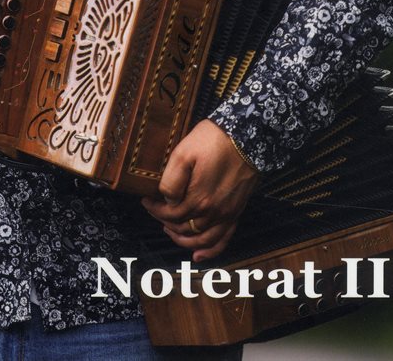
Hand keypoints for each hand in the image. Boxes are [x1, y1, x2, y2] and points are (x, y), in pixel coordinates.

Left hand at [142, 120, 258, 262]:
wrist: (247, 136)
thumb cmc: (214, 141)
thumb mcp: (184, 152)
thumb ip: (172, 180)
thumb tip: (168, 200)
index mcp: (197, 198)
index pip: (169, 214)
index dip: (154, 209)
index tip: (146, 200)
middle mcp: (212, 212)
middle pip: (183, 228)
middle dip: (165, 222)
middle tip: (156, 211)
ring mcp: (226, 214)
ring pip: (200, 240)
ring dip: (183, 240)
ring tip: (170, 231)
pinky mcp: (236, 212)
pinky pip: (223, 240)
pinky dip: (210, 251)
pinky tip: (199, 255)